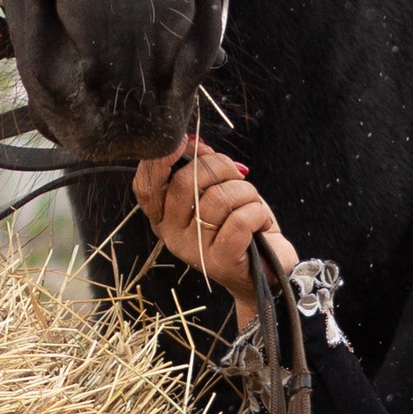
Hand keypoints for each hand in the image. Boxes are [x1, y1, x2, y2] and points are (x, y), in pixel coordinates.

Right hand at [132, 143, 298, 316]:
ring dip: (245, 192)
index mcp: (164, 217)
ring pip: (218, 198)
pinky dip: (257, 213)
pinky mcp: (219, 261)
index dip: (162, 159)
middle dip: (218, 166)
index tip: (185, 142)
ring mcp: (193, 250)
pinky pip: (239, 220)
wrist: (265, 272)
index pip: (147, 185)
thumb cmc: (240, 228)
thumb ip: (202, 168)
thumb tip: (194, 142)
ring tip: (252, 204)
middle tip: (237, 176)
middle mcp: (172, 235)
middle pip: (186, 181)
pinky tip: (260, 223)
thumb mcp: (218, 192)